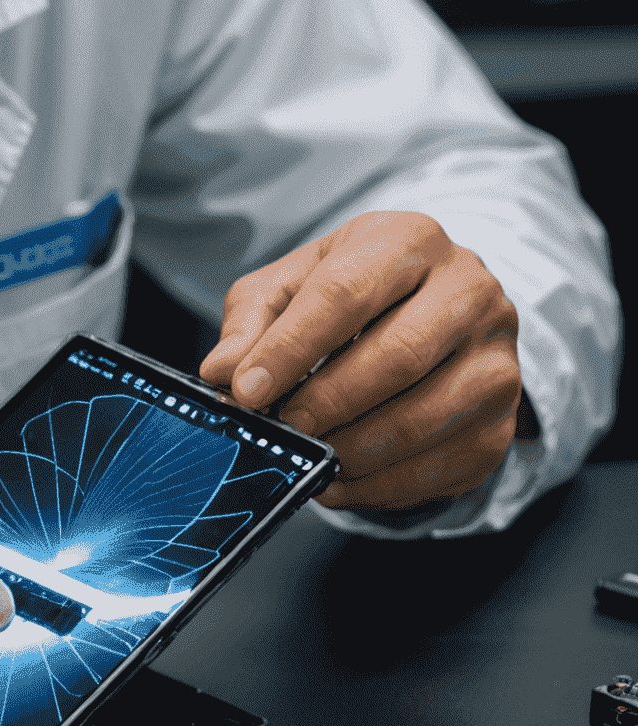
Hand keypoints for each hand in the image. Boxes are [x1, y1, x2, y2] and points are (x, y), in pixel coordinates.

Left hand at [198, 212, 523, 512]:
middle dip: (328, 400)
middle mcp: (469, 290)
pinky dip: (384, 484)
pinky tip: (340, 482)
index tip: (247, 390)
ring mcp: (497, 356)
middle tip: (282, 427)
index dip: (291, 347)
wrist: (433, 312)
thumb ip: (252, 323)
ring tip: (308, 456)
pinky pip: (445, 463)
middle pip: (398, 354)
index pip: (345, 293)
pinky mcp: (503, 418)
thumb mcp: (292, 286)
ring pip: (428, 414)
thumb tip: (222, 371)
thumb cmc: (350, 294)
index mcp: (408, 241)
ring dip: (355, 447)